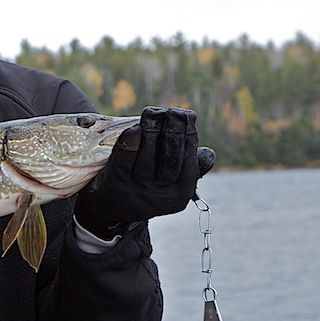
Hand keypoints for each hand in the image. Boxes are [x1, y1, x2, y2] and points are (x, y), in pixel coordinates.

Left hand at [74, 107, 214, 238]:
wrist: (110, 209)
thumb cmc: (146, 184)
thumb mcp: (170, 182)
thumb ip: (189, 166)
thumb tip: (208, 154)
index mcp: (181, 193)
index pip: (190, 162)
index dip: (189, 136)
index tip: (188, 115)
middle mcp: (160, 196)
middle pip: (171, 161)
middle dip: (174, 132)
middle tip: (173, 111)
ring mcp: (137, 191)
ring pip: (148, 159)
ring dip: (152, 132)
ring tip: (153, 113)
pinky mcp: (115, 185)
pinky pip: (124, 162)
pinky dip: (130, 143)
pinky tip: (134, 128)